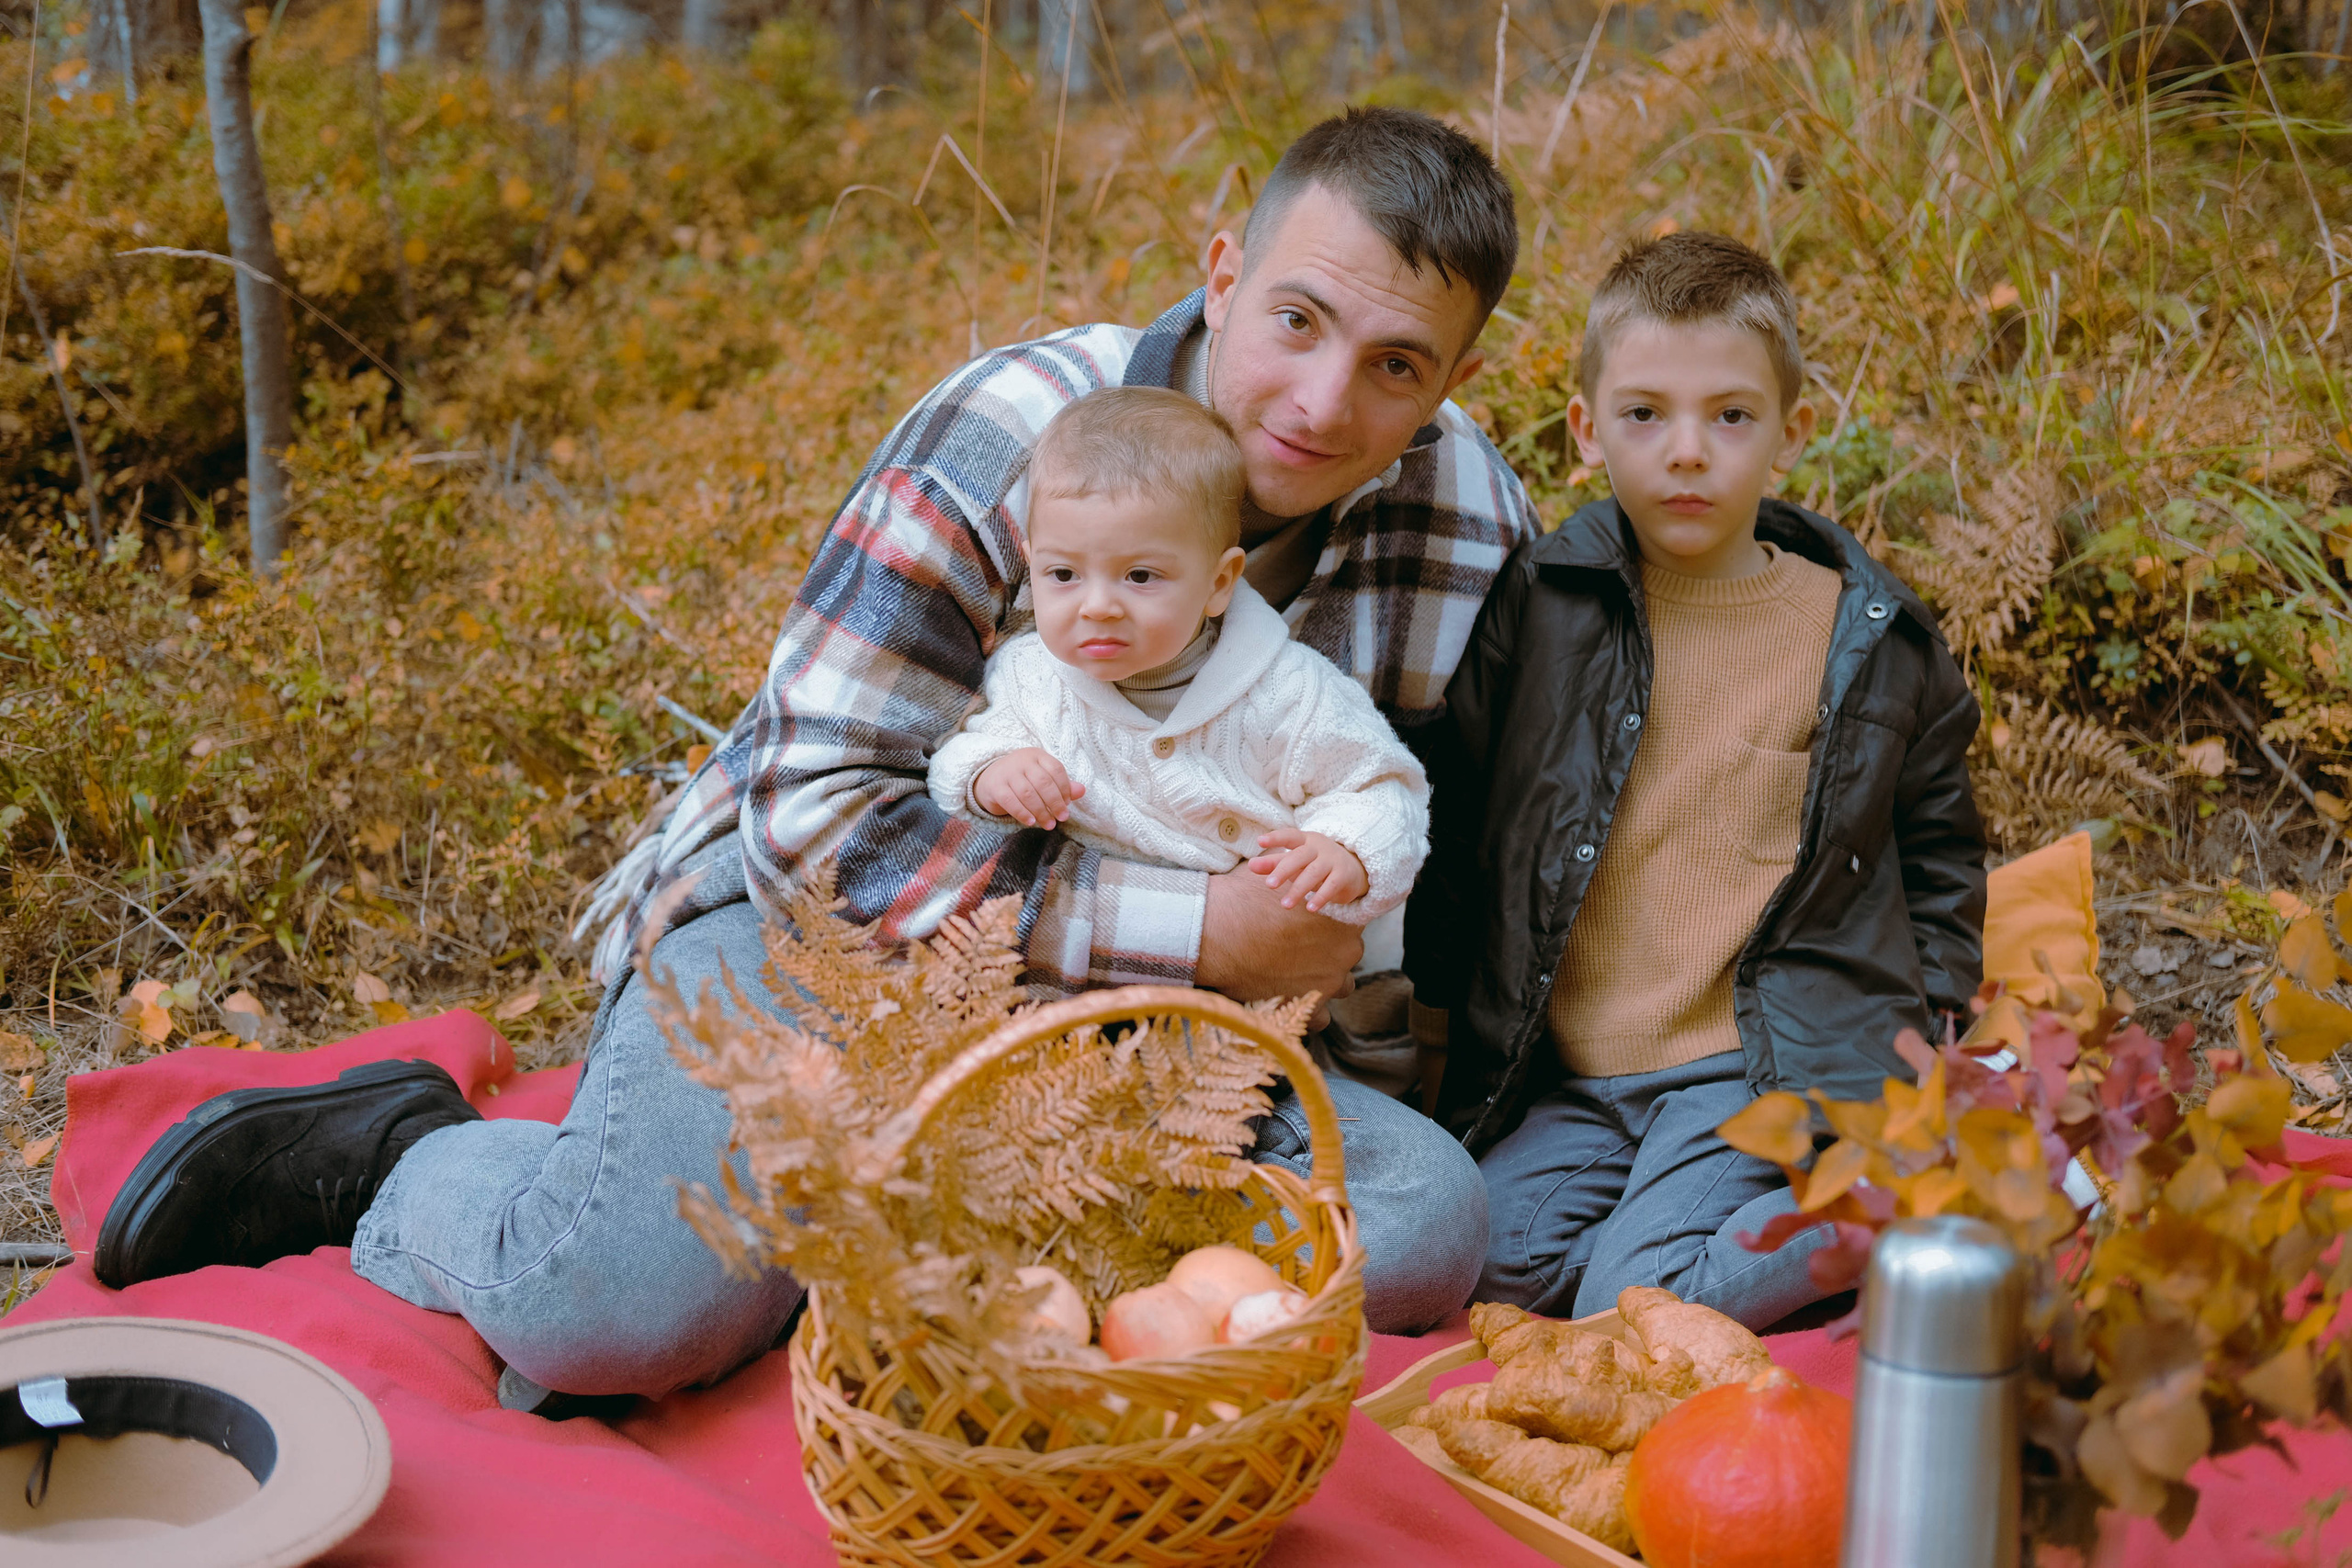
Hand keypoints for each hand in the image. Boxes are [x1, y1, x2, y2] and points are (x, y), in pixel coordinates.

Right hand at [973, 748, 1083, 827]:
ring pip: (1028, 794)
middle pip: (1043, 782)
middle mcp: (1022, 761)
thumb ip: (1062, 785)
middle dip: (1055, 803)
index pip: (1056, 769)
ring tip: (1049, 824)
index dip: (1065, 788)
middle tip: (1062, 818)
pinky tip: (1031, 822)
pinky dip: (1023, 813)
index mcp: (1037, 755)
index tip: (1067, 804)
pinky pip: (1011, 802)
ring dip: (1041, 811)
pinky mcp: (995, 787)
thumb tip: (1082, 791)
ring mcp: (1007, 773)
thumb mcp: (1042, 777)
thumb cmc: (1023, 779)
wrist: (990, 778)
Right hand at [1197, 866, 1361, 1007]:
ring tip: (1294, 976)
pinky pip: (1320, 1017)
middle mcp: (1345, 951)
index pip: (1351, 924)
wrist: (1217, 931)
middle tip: (1299, 949)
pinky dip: (1307, 1011)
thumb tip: (1293, 869)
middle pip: (1347, 954)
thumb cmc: (1244, 898)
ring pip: (1340, 986)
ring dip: (1322, 981)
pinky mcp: (1310, 1007)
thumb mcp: (1277, 877)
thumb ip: (1296, 878)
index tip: (1312, 928)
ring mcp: (1331, 981)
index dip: (1330, 926)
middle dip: (1327, 952)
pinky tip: (1288, 1000)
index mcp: (1343, 917)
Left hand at [1247, 829, 1368, 911]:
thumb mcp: (1296, 861)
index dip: (1275, 837)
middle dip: (1283, 870)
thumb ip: (1274, 863)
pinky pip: (1331, 886)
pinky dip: (1321, 897)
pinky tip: (1311, 908)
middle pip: (1299, 856)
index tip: (1260, 841)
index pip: (1290, 836)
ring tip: (1285, 905)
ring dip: (1298, 889)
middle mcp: (1319, 847)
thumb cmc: (1316, 863)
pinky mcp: (1343, 875)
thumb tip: (1250, 865)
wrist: (1353, 868)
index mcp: (1305, 840)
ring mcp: (1333, 860)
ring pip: (1314, 873)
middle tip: (1269, 884)